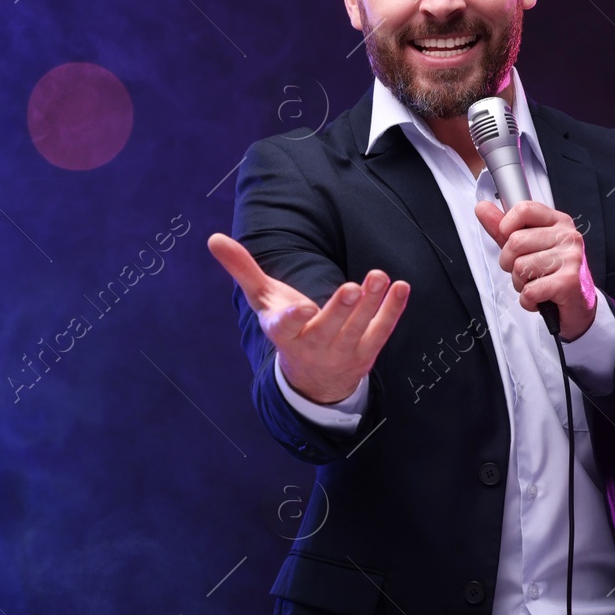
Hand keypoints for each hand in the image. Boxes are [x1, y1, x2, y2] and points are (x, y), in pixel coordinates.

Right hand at [208, 233, 409, 403]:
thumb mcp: (263, 300)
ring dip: (372, 304)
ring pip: (359, 329)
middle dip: (341, 309)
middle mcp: (313, 345)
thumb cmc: (286, 326)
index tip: (302, 308)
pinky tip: (401, 286)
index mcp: (284, 333)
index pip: (286, 327)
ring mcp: (342, 351)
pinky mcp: (367, 352)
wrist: (313, 377)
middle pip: (328, 328)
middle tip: (353, 287)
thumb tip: (213, 238)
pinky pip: (382, 331)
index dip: (293, 318)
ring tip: (379, 276)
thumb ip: (242, 269)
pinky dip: (393, 309)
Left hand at [473, 199, 596, 340]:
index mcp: (558, 222)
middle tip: (527, 271)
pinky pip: (529, 290)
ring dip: (521, 284)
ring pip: (520, 267)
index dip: (507, 227)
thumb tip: (482, 208)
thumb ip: (503, 229)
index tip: (510, 240)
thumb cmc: (552, 273)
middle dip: (510, 263)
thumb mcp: (527, 247)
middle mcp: (568, 236)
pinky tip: (541, 298)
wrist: (578, 305)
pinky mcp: (569, 282)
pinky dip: (528, 300)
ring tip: (537, 284)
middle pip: (516, 241)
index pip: (524, 209)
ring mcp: (570, 258)